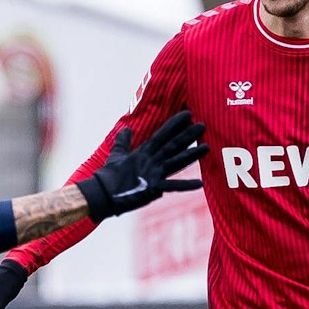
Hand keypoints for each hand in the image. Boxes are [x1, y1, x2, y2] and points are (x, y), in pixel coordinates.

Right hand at [75, 111, 208, 219]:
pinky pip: (172, 186)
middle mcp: (150, 161)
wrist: (102, 194)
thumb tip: (126, 129)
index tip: (187, 114)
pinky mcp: (153, 188)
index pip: (161, 134)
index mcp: (142, 152)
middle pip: (173, 145)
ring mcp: (153, 174)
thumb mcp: (116, 155)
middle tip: (203, 125)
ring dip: (192, 155)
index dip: (175, 124)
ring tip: (207, 147)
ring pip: (176, 162)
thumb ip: (123, 142)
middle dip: (188, 135)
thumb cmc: (108, 176)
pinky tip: (200, 183)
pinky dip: (186, 185)